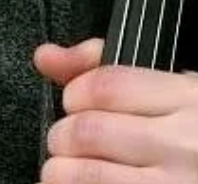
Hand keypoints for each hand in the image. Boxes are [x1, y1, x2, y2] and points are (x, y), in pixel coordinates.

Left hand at [34, 38, 197, 182]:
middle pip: (90, 131)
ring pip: (90, 176)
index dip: (75, 92)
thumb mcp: (165, 88)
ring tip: (64, 169)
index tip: (73, 102)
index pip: (105, 86)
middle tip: (64, 141)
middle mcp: (183, 144)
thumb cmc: (192, 131)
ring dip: (61, 172)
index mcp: (185, 99)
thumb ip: (101, 65)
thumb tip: (45, 56)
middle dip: (62, 135)